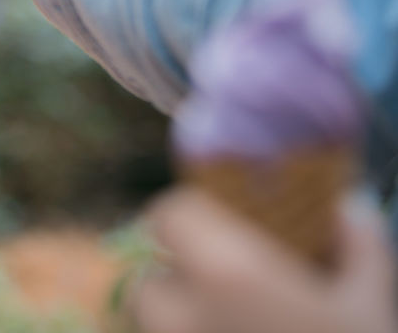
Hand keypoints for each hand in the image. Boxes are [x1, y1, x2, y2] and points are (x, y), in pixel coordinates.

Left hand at [132, 187, 396, 332]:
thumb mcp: (372, 309)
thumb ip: (362, 247)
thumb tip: (352, 206)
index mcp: (227, 271)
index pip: (167, 214)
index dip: (186, 220)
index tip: (210, 234)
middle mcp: (183, 316)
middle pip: (149, 284)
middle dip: (175, 289)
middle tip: (220, 301)